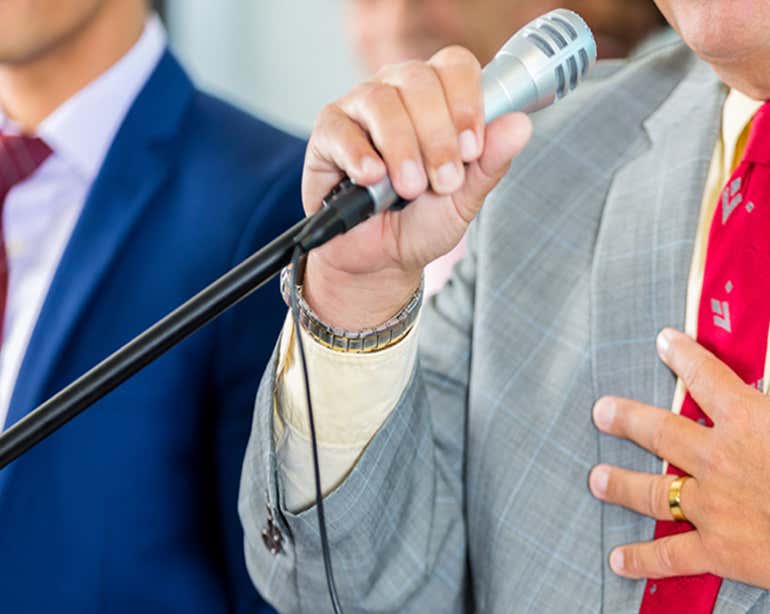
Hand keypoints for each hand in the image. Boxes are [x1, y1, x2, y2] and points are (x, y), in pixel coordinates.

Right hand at [301, 46, 531, 328]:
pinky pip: (342, 129)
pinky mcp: (328, 132)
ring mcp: (360, 108)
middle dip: (438, 136)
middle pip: (420, 81)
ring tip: (410, 189)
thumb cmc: (420, 222)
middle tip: (443, 182)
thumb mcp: (463, 199)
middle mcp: (398, 92)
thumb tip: (521, 125)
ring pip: (382, 101)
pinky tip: (372, 179)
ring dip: (403, 148)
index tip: (472, 149)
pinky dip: (360, 156)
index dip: (467, 102)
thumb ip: (489, 164)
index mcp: (438, 98)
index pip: (456, 66)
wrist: (379, 260)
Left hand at [589, 328, 769, 588]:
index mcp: (749, 420)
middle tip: (602, 411)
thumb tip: (769, 379)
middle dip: (627, 420)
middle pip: (660, 432)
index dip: (684, 355)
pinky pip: (671, 556)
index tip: (665, 342)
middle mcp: (719, 459)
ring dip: (621, 485)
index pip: (707, 376)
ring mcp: (714, 506)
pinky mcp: (720, 551)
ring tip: (596, 479)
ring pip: (654, 492)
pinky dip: (643, 560)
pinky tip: (618, 559)